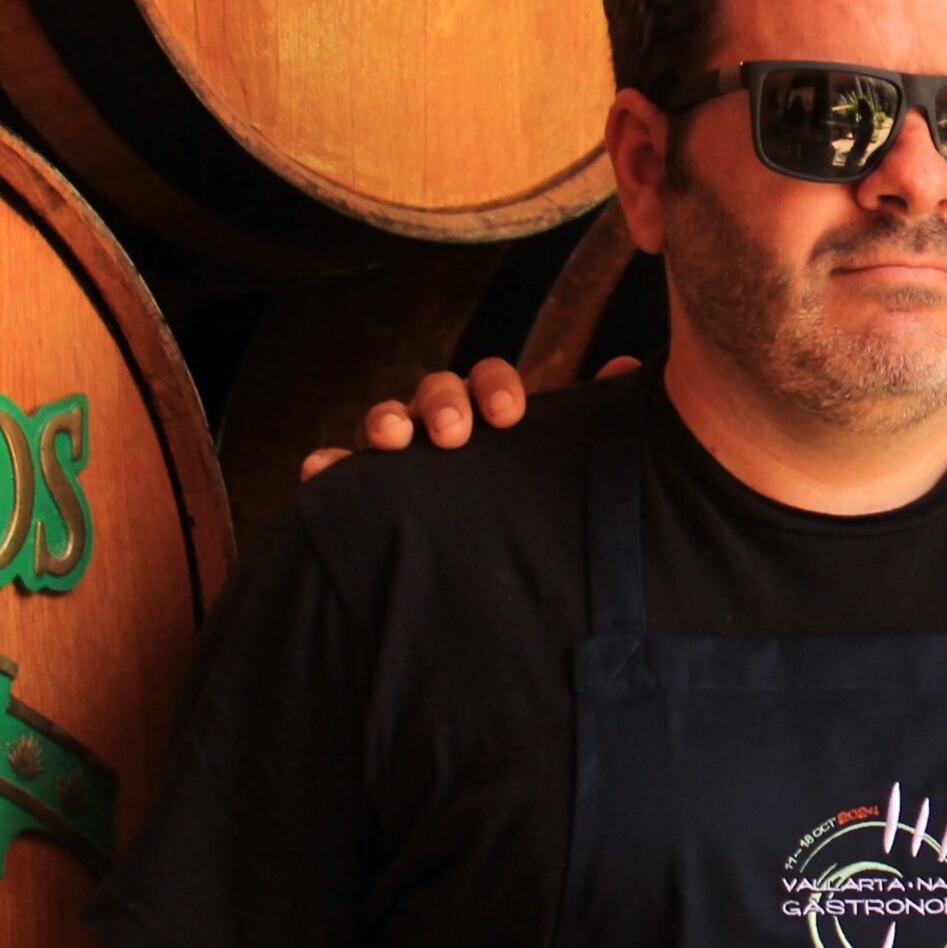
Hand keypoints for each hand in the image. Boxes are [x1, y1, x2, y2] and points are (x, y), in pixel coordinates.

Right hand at [296, 355, 636, 479]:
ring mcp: (404, 457)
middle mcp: (446, 427)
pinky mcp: (367, 494)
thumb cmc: (538, 506)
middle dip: (441, 403)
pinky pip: (339, 473)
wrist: (508, 580)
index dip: (495, 387)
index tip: (507, 415)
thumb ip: (596, 420)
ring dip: (385, 421)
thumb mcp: (569, 465)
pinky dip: (327, 467)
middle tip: (454, 432)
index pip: (491, 379)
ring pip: (386, 422)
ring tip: (393, 440)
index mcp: (495, 415)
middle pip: (435, 393)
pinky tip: (319, 472)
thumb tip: (627, 367)